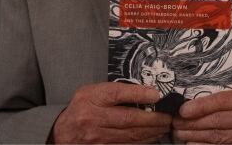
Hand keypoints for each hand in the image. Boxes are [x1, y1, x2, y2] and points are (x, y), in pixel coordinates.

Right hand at [51, 82, 171, 143]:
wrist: (63, 132)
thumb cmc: (82, 108)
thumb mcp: (93, 91)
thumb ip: (116, 91)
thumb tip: (146, 91)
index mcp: (92, 98)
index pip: (118, 94)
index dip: (139, 94)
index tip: (156, 94)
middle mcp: (93, 118)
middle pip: (129, 119)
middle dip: (153, 118)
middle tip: (168, 117)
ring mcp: (97, 137)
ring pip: (131, 135)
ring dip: (151, 132)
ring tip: (164, 126)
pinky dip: (142, 142)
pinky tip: (151, 137)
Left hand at [171, 90, 231, 143]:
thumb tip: (200, 107)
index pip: (224, 99)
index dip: (201, 105)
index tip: (184, 110)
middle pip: (218, 118)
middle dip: (193, 122)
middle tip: (177, 124)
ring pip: (218, 135)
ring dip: (195, 135)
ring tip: (181, 134)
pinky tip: (195, 144)